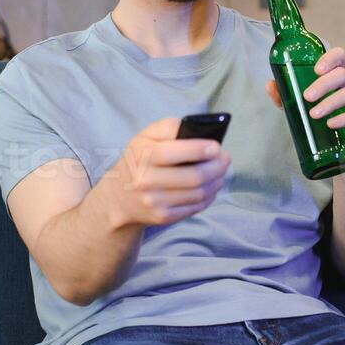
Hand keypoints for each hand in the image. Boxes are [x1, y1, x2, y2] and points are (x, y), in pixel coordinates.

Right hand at [103, 117, 230, 228]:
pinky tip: (210, 186)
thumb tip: (197, 129)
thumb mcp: (144, 137)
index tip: (216, 147)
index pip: (172, 153)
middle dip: (217, 167)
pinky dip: (209, 196)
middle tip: (225, 159)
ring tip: (220, 172)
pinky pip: (195, 207)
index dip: (199, 150)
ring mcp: (155, 202)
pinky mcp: (163, 217)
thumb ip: (168, 127)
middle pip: (193, 177)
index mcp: (142, 156)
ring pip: (199, 193)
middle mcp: (146, 181)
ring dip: (216, 181)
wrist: (119, 198)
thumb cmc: (138, 161)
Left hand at [265, 46, 344, 154]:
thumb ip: (286, 96)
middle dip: (323, 84)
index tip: (316, 69)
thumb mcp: (301, 109)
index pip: (339, 56)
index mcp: (337, 77)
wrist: (343, 151)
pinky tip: (332, 124)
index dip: (329, 58)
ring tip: (314, 115)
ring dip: (330, 103)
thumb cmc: (323, 124)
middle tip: (307, 97)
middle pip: (341, 74)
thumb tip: (270, 85)